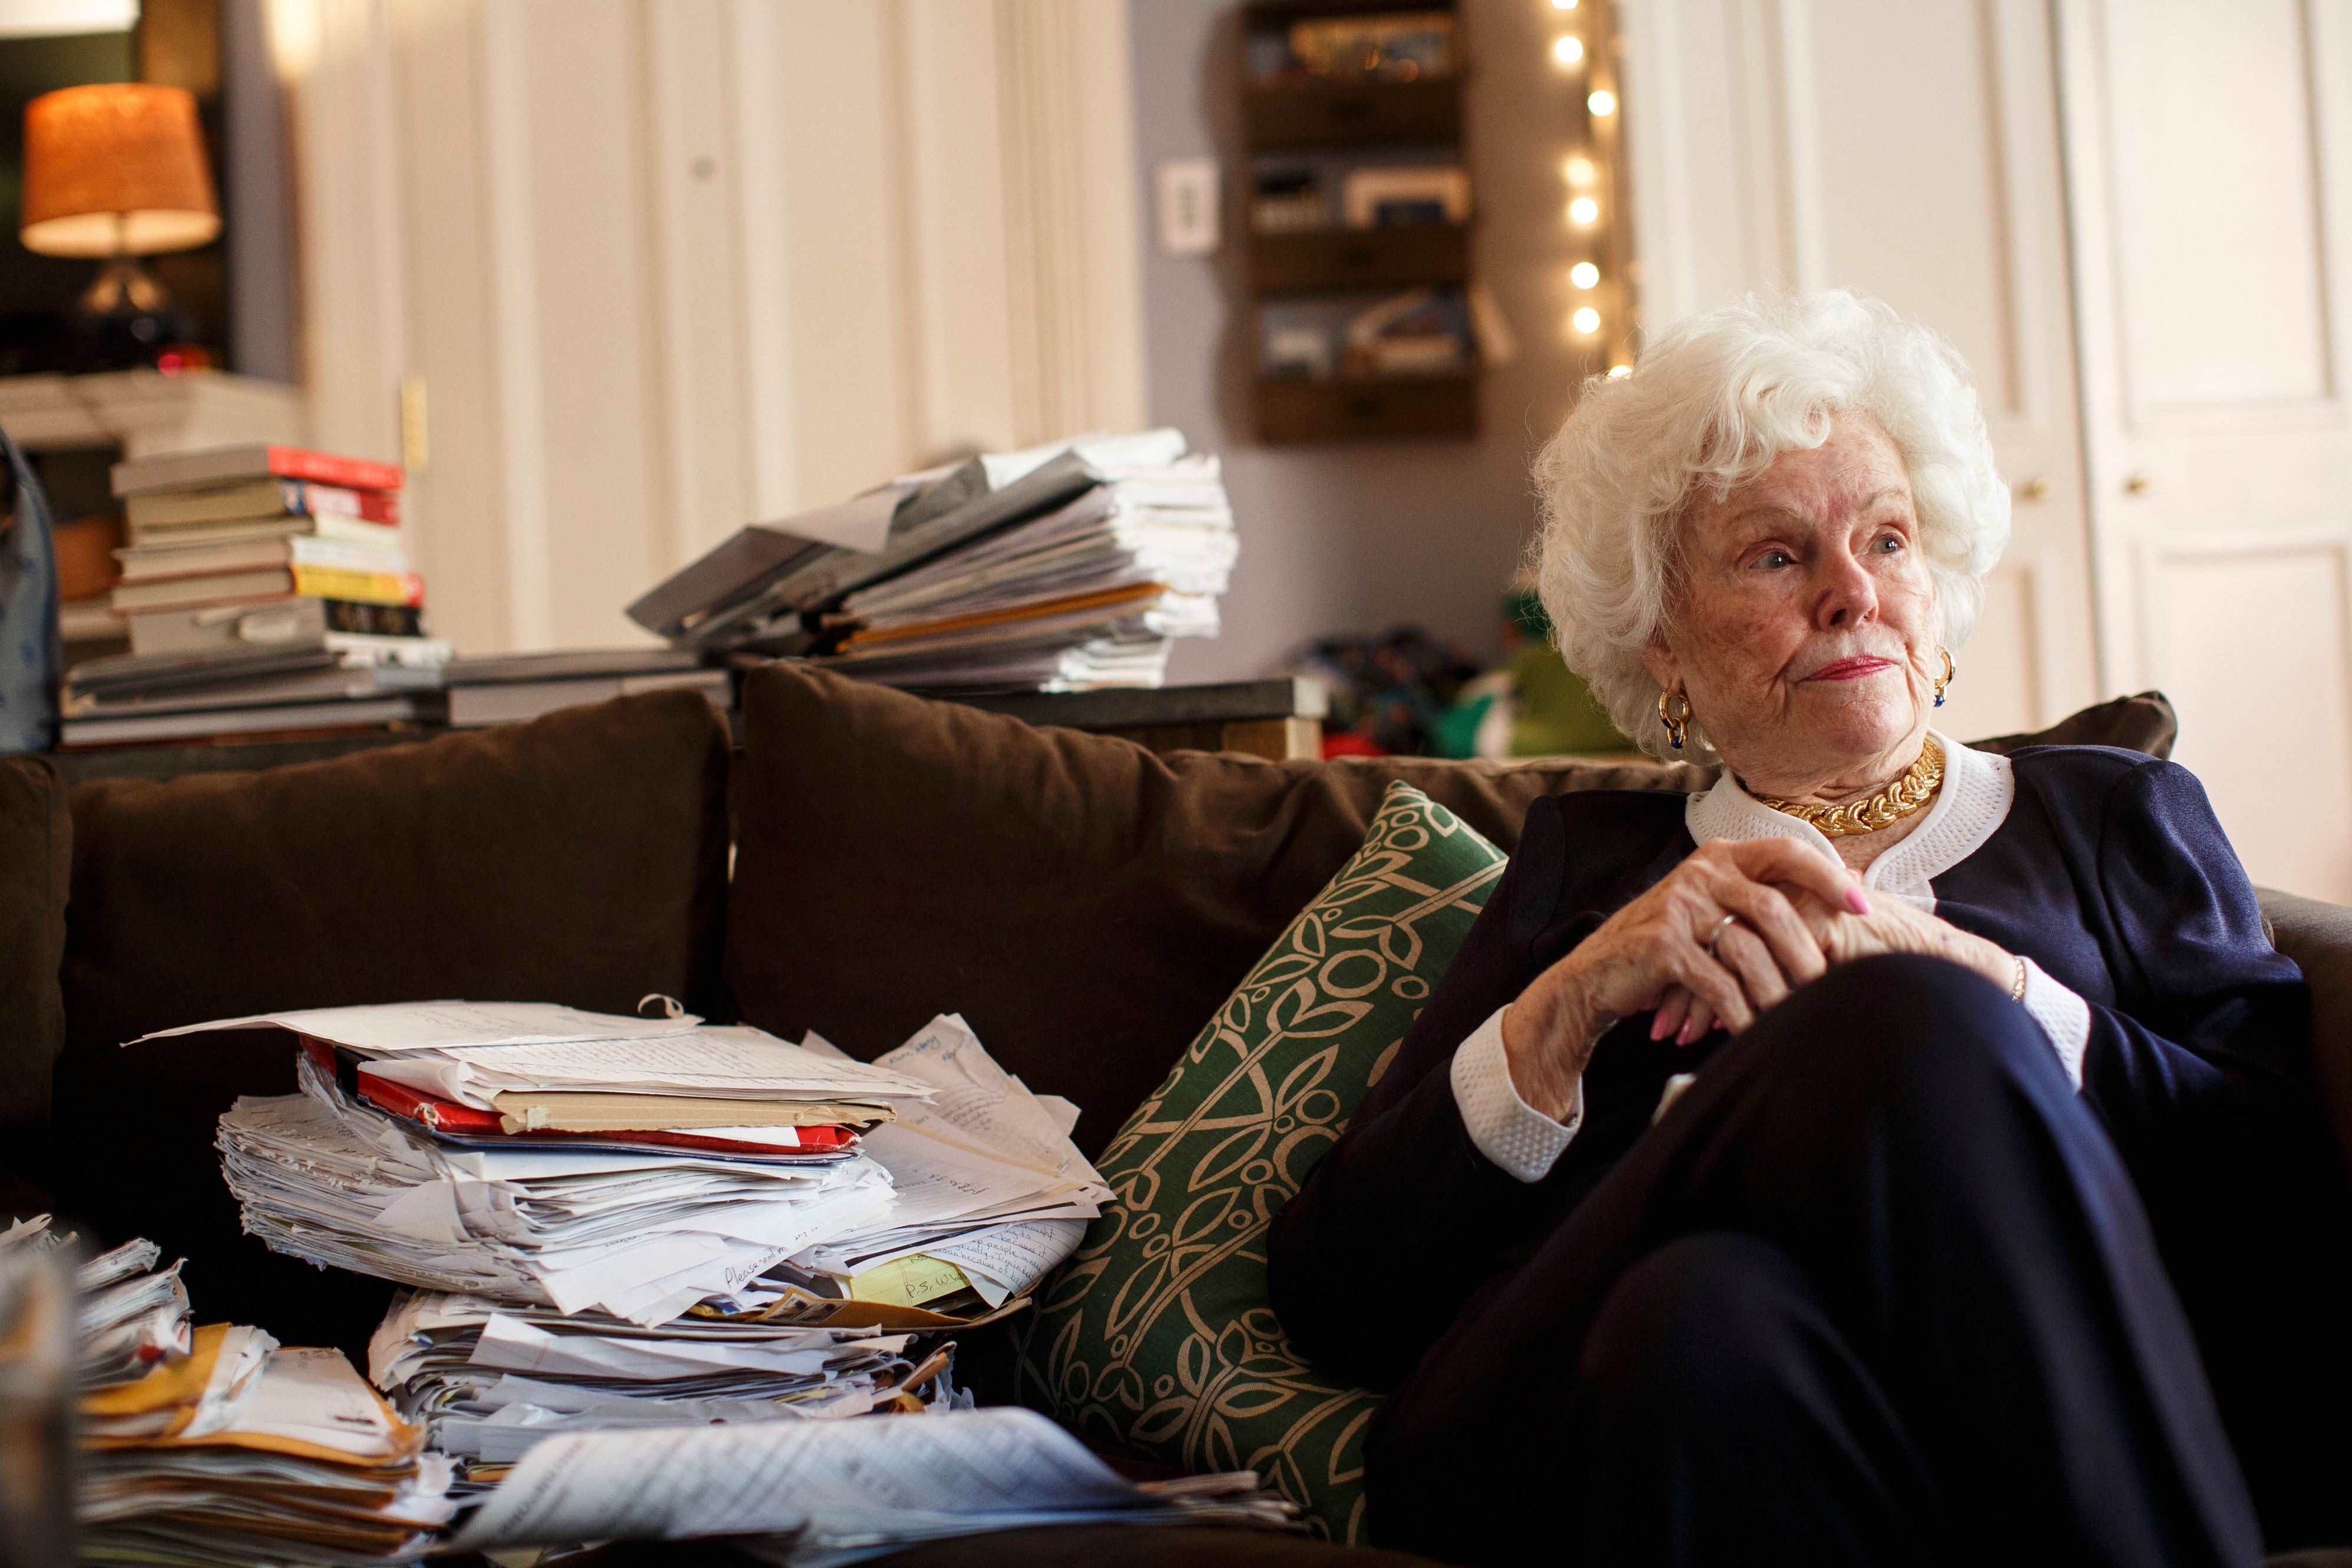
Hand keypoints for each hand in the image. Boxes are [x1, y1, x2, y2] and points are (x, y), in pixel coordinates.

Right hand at [1500, 839, 1866, 1119]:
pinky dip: (1742, 1013)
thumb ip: (1763, 899)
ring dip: (1777, 990)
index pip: (1785, 852)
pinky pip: (1719, 984)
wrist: (1594, 977)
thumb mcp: (1712, 910)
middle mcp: (1700, 874)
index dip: (1828, 876)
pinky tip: (1753, 1033)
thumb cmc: (1668, 948)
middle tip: (1830, 986)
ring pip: (1749, 948)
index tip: (1863, 905)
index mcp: (1719, 858)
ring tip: (1794, 1018)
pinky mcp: (1663, 946)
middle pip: (1773, 905)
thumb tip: (1852, 890)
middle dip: (1808, 951)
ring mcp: (1679, 907)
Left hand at [1653, 882, 2018, 1040]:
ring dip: (1699, 997)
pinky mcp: (1819, 917)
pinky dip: (1734, 1000)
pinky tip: (1714, 1033)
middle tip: (1655, 1024)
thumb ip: (1761, 970)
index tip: (1656, 1009)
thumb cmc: (1866, 968)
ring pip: (1728, 948)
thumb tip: (1707, 1009)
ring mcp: (1799, 900)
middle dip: (1678, 986)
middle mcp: (1780, 891)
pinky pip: (1764, 959)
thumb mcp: (1804, 969)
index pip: (1710, 930)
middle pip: (1709, 937)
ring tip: (1673, 1036)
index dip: (1680, 969)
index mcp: (1773, 895)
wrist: (1933, 961)